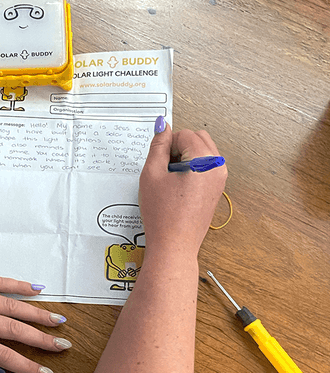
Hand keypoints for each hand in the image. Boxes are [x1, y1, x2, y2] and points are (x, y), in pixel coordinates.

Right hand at [139, 123, 227, 258]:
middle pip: (198, 138)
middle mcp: (218, 167)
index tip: (158, 162)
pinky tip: (176, 188)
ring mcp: (220, 178)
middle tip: (163, 168)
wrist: (174, 245)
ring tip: (169, 180)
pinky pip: (205, 166)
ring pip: (202, 151)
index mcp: (205, 161)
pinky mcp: (217, 188)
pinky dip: (191, 169)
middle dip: (178, 147)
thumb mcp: (151, 175)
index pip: (184, 134)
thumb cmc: (163, 216)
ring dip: (185, 158)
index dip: (167, 145)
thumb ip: (157, 146)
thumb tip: (162, 127)